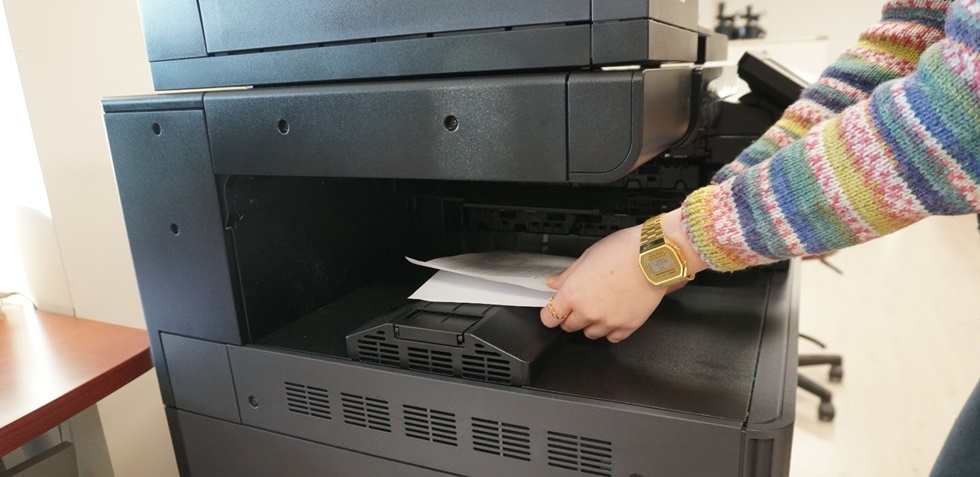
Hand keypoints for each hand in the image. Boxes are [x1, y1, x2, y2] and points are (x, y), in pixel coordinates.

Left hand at [540, 209, 707, 341]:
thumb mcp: (587, 257)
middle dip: (572, 316)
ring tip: (602, 305)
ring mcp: (608, 322)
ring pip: (590, 334)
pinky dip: (611, 329)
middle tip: (583, 301)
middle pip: (569, 327)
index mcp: (573, 294)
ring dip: (592, 323)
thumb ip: (567, 275)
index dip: (551, 313)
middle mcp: (588, 312)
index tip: (556, 309)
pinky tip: (615, 313)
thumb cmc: (623, 250)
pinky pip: (612, 337)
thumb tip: (554, 284)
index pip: (549, 317)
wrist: (654, 256)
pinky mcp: (627, 327)